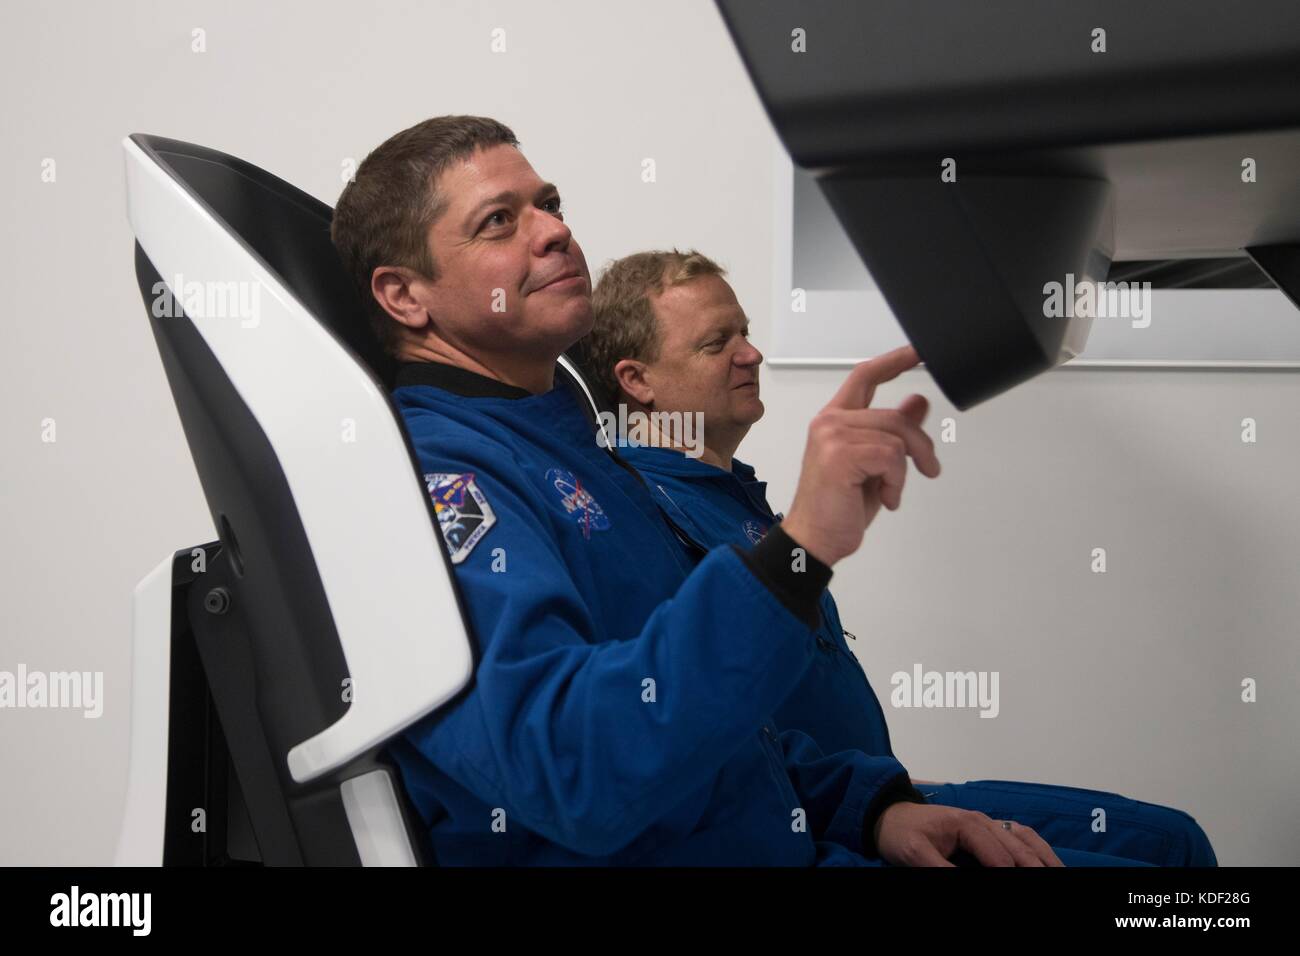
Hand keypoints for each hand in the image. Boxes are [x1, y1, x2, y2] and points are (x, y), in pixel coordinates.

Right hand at [781, 345, 940, 565]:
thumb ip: (894, 433)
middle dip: (920, 444)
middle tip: (929, 468)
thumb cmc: (838, 508)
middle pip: (894, 415)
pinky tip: (887, 498)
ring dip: (907, 469)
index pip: (865, 376)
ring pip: (896, 436)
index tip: (919, 351)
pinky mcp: (840, 454)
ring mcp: (832, 436)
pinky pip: (891, 457)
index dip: (894, 360)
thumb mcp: (876, 467)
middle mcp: (830, 422)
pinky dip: (897, 482)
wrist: (815, 540)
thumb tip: (919, 402)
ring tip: (894, 491)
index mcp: (835, 421)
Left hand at [873, 802, 1064, 866]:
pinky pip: (1021, 836)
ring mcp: (989, 824)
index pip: (1000, 859)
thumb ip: (941, 870)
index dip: (1011, 876)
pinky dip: (1038, 849)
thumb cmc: (902, 833)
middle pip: (1019, 849)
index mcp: (968, 824)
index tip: (1024, 888)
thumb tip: (965, 879)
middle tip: (1055, 881)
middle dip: (1037, 869)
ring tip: (1061, 873)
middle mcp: (984, 822)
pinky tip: (1048, 862)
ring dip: (1045, 859)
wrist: (891, 816)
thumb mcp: (914, 854)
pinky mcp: (989, 830)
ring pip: (1027, 840)